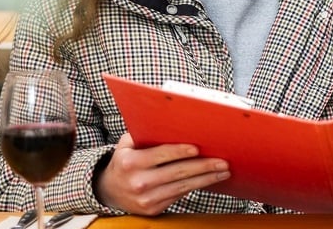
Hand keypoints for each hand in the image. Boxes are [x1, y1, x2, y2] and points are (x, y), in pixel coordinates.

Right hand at [94, 132, 230, 214]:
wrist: (109, 191)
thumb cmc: (125, 160)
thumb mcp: (127, 145)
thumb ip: (145, 135)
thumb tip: (173, 123)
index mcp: (130, 163)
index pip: (160, 155)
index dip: (180, 152)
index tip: (198, 148)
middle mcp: (138, 182)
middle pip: (177, 172)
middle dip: (203, 166)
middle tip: (222, 161)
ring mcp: (146, 199)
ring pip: (182, 187)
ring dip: (206, 179)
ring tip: (223, 171)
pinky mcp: (153, 209)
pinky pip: (179, 196)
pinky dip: (196, 187)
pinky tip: (209, 180)